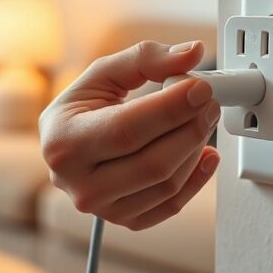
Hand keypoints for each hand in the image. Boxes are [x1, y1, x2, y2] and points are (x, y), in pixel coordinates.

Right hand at [40, 41, 220, 230]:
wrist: (67, 145)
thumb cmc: (81, 109)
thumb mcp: (104, 74)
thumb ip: (147, 58)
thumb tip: (192, 52)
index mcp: (64, 142)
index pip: (128, 130)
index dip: (171, 109)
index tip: (200, 88)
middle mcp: (78, 183)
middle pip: (153, 164)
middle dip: (191, 128)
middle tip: (208, 101)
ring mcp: (102, 207)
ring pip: (166, 186)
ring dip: (196, 149)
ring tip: (203, 119)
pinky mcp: (124, 219)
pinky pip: (171, 206)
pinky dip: (197, 179)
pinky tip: (206, 152)